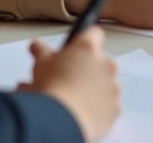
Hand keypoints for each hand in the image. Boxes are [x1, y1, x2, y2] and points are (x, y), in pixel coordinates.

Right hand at [20, 28, 120, 142]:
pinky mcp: (116, 108)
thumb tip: (36, 45)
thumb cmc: (51, 86)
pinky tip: (83, 114)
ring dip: (95, 88)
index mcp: (88, 47)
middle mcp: (106, 63)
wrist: (62, 120)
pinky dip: (99, 108)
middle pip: (100, 61)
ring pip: (106, 83)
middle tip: (69, 79)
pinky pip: (109, 105)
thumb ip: (42, 51)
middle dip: (88, 68)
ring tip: (74, 100)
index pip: (94, 33)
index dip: (83, 41)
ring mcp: (114, 86)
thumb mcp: (41, 64)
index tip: (73, 51)